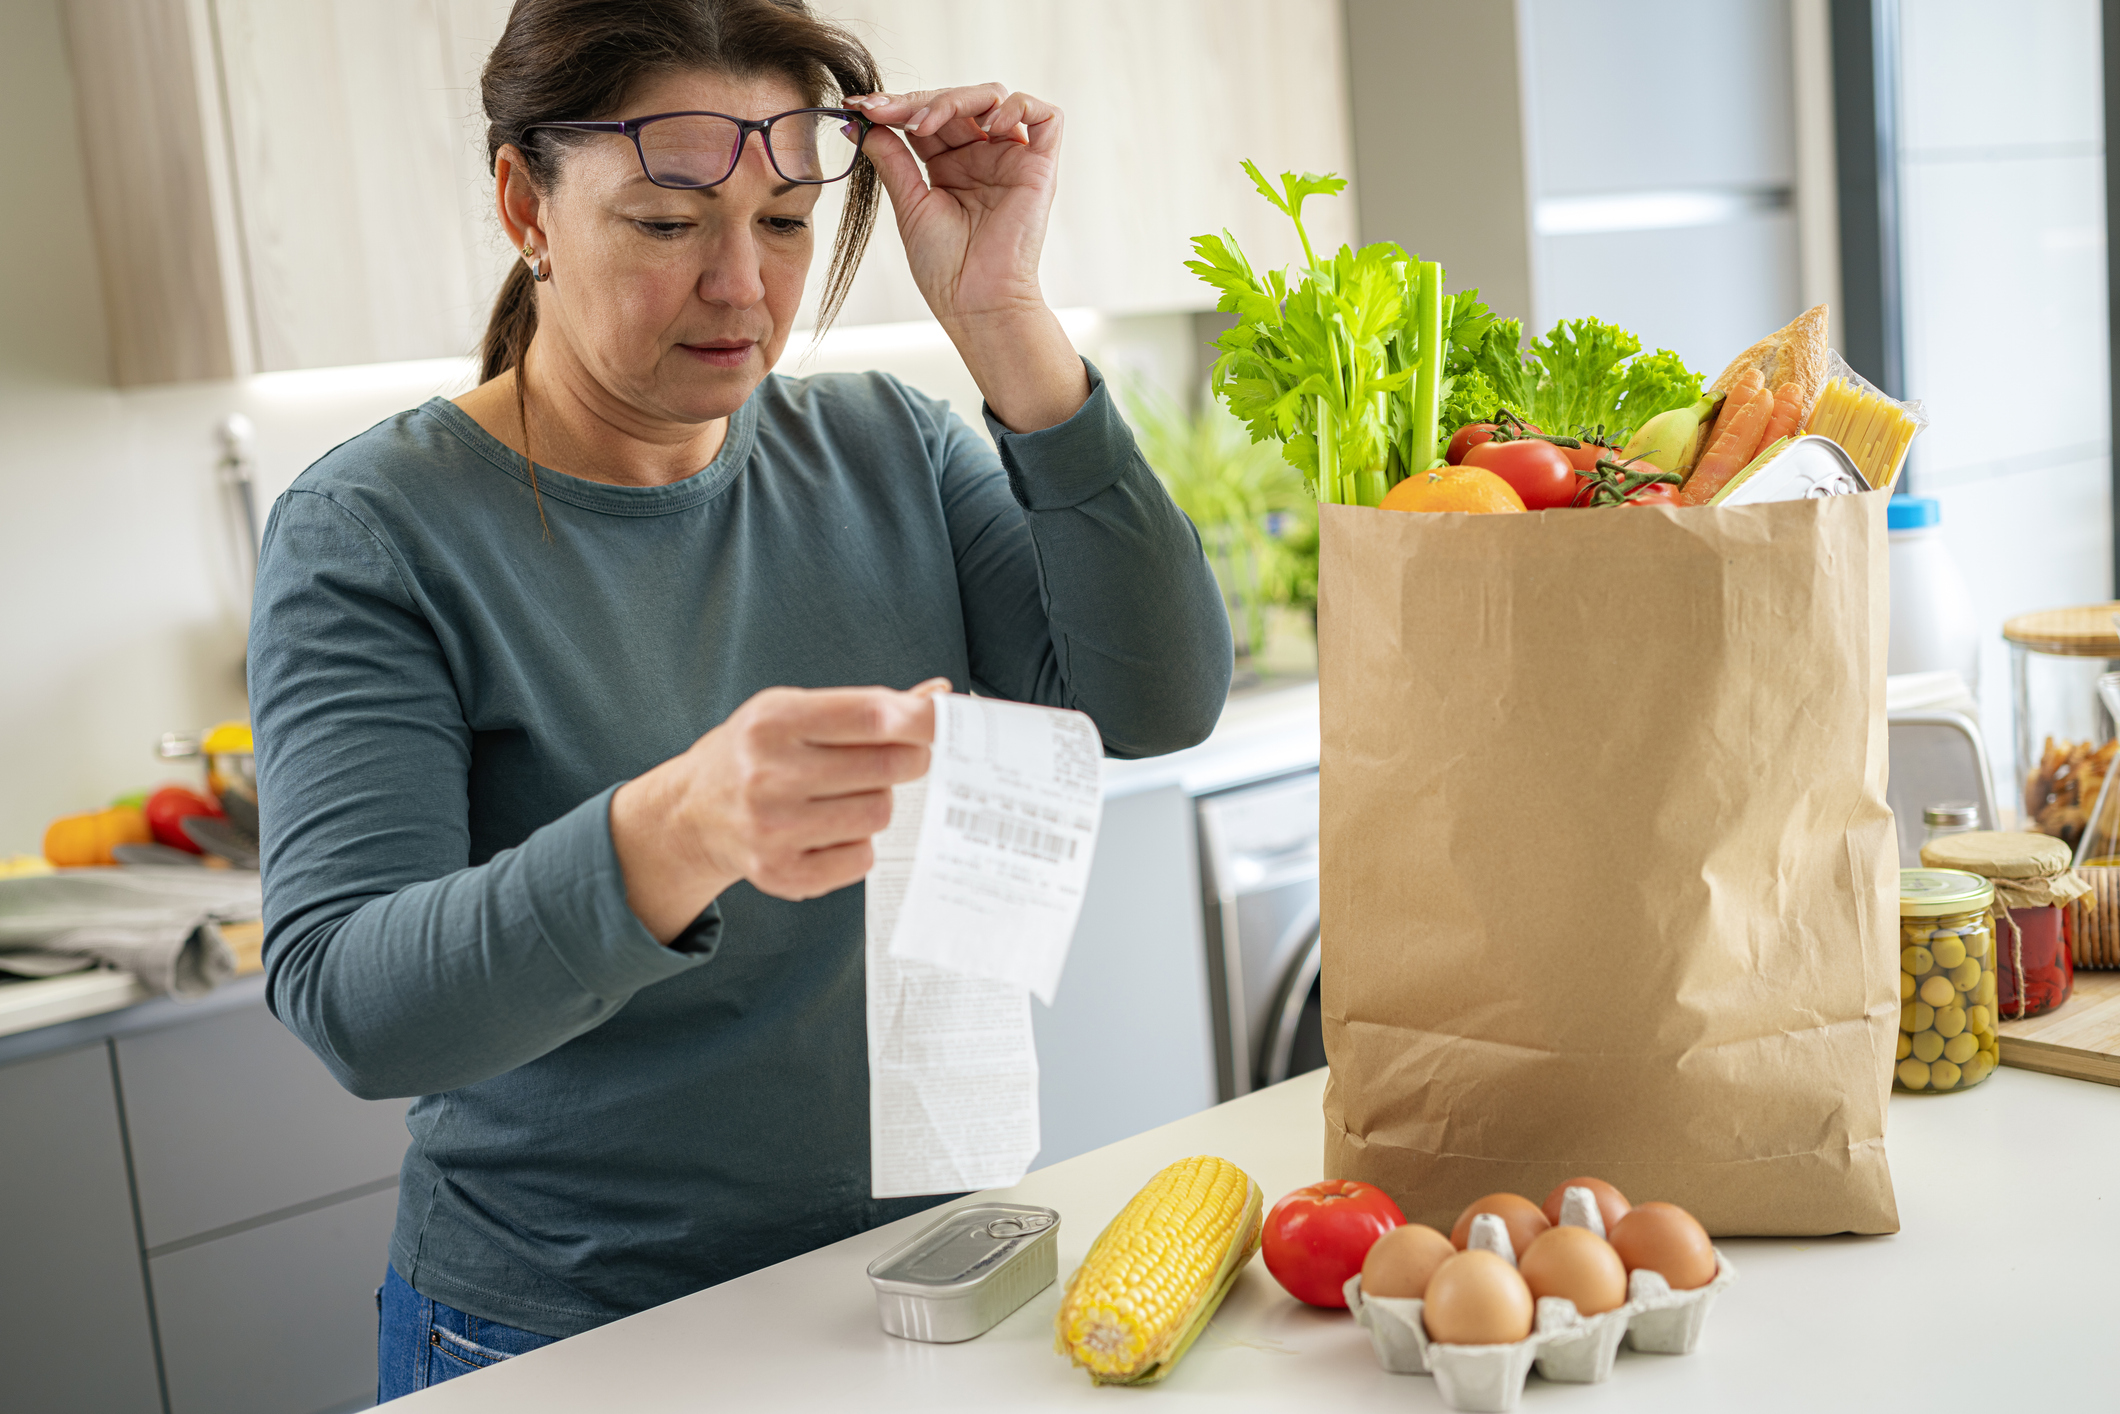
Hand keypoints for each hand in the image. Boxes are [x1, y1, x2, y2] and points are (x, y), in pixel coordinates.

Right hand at [611, 680, 948, 940]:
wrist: (693, 812)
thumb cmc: (753, 754)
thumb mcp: (794, 710)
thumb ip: (865, 706)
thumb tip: (938, 695)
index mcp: (773, 722)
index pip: (871, 717)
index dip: (921, 720)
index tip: (947, 722)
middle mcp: (767, 775)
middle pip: (885, 768)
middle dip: (909, 760)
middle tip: (901, 757)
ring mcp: (773, 829)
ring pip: (879, 814)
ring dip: (878, 801)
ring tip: (848, 794)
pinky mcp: (782, 873)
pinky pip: (861, 857)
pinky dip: (858, 842)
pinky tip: (830, 828)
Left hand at [848, 86, 1089, 431]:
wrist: (976, 303)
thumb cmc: (945, 268)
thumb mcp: (909, 203)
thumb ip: (891, 159)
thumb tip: (860, 122)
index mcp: (950, 166)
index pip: (928, 117)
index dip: (897, 106)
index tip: (861, 106)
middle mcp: (982, 157)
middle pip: (958, 101)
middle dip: (918, 101)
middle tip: (882, 111)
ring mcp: (1012, 159)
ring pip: (994, 98)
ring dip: (956, 100)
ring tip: (925, 125)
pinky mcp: (1041, 167)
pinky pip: (1046, 116)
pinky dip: (1019, 108)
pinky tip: (988, 126)